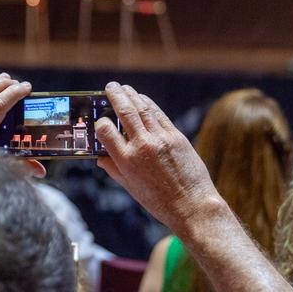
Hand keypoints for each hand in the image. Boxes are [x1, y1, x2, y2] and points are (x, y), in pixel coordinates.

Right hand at [96, 82, 222, 233]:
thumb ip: (114, 169)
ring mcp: (161, 139)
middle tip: (110, 86)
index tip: (100, 120)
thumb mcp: (130, 188)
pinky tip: (143, 99)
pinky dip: (149, 104)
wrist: (192, 205)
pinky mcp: (176, 136)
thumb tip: (101, 157)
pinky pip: (159, 115)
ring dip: (132, 95)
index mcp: (126, 161)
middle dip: (116, 96)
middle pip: (125, 112)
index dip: (100, 123)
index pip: (105, 131)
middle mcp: (142, 146)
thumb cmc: (159, 201)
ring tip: (124, 88)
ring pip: (143, 109)